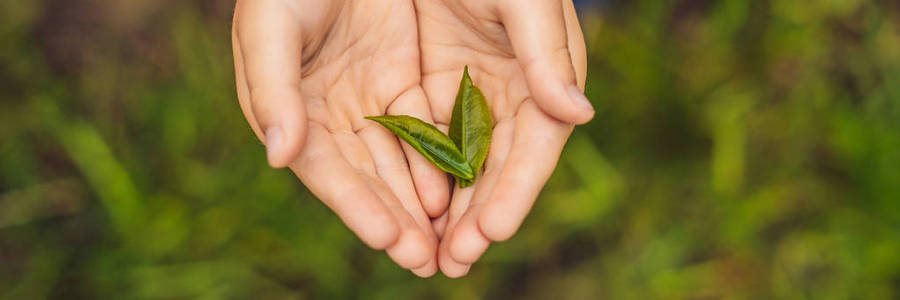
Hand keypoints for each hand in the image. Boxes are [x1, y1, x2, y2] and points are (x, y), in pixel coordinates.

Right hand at [231, 0, 449, 276]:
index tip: (386, 238)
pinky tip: (457, 191)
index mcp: (289, 110)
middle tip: (424, 260)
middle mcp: (329, 115)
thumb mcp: (271, 27)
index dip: (355, 205)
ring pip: (400, 161)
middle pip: (367, 177)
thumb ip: (273, 90)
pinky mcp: (401, 79)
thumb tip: (278, 155)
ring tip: (446, 243)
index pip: (326, 169)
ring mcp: (368, 99)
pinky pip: (425, 126)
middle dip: (396, 219)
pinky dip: (439, 159)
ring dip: (422, 203)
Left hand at [414, 0, 590, 276]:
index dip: (516, 189)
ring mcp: (465, 91)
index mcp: (543, 74)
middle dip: (476, 216)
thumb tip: (578, 114)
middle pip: (494, 166)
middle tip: (454, 261)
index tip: (493, 229)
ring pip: (456, 163)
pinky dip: (413, 176)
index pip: (534, 145)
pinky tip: (401, 209)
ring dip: (444, 210)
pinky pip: (419, 138)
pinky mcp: (425, 83)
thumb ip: (546, 52)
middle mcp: (508, 92)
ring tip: (426, 254)